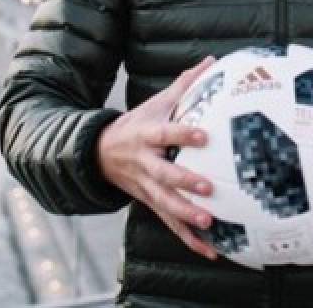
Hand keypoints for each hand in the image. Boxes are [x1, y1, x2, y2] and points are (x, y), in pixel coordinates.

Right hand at [97, 55, 219, 258]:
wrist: (101, 153)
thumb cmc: (138, 124)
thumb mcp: (155, 103)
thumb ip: (184, 84)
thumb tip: (211, 60)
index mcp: (146, 136)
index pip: (165, 134)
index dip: (183, 135)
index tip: (204, 136)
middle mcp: (144, 164)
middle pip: (163, 175)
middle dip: (184, 183)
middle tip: (207, 187)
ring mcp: (145, 187)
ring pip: (165, 205)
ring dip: (186, 216)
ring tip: (209, 224)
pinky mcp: (150, 204)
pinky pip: (170, 224)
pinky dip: (189, 240)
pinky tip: (212, 252)